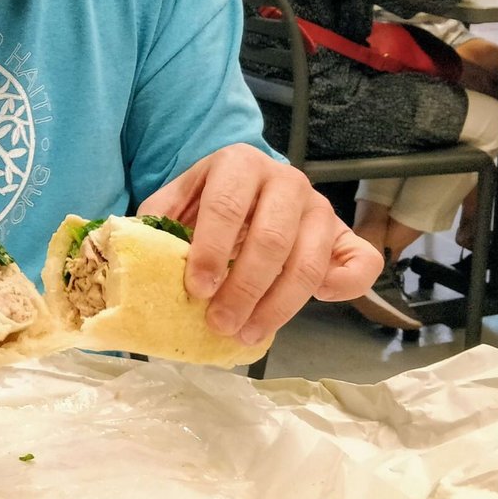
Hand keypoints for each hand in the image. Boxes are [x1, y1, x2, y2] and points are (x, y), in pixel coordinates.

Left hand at [138, 144, 381, 344]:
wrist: (251, 187)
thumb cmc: (209, 203)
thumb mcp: (179, 200)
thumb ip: (158, 221)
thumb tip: (135, 255)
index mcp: (239, 164)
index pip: (226, 206)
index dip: (210, 249)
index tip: (195, 289)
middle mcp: (286, 180)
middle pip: (271, 240)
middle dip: (243, 288)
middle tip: (219, 323)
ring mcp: (320, 208)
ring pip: (308, 261)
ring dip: (278, 306)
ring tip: (247, 334)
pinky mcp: (345, 234)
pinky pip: (362, 262)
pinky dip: (346, 286)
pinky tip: (319, 303)